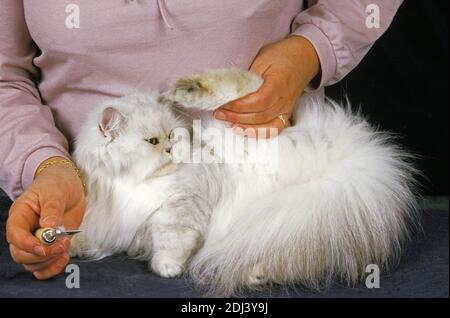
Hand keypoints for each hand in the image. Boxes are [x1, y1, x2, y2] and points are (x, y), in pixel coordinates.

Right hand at [6, 156, 84, 279]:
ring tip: (65, 246)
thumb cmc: (56, 185)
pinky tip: (64, 258)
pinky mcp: (50, 248)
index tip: (44, 247)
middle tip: (61, 245)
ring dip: (49, 261)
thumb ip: (52, 209)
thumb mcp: (55, 192)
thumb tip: (49, 226)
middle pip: (20, 254)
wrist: (68, 186)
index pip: (14, 235)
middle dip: (41, 255)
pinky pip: (44, 267)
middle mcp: (25, 232)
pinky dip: (53, 268)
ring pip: (32, 264)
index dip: (27, 245)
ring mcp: (37, 242)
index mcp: (20, 216)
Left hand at [214, 36, 319, 137]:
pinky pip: (273, 129)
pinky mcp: (285, 114)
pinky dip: (257, 132)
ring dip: (243, 126)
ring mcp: (287, 109)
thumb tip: (229, 92)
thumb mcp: (262, 59)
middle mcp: (285, 100)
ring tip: (226, 122)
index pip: (259, 101)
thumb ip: (248, 78)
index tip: (224, 103)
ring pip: (265, 125)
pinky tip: (242, 130)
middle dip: (235, 116)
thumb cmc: (281, 55)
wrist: (304, 57)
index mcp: (280, 83)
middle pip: (259, 116)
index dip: (240, 106)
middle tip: (218, 112)